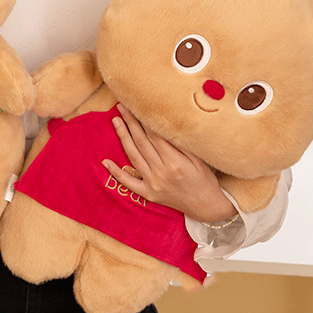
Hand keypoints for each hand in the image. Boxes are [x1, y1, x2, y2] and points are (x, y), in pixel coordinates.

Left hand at [104, 104, 236, 223]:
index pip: (154, 135)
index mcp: (175, 162)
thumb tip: (166, 124)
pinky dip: (116, 172)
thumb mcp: (199, 159)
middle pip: (141, 142)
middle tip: (122, 106)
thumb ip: (181, 143)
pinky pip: (128, 182)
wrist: (207, 207)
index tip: (138, 105)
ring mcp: (153, 184)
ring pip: (133, 156)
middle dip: (131, 122)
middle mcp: (161, 172)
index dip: (144, 119)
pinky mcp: (148, 194)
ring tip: (116, 120)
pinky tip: (105, 161)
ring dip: (123, 137)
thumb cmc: (205, 179)